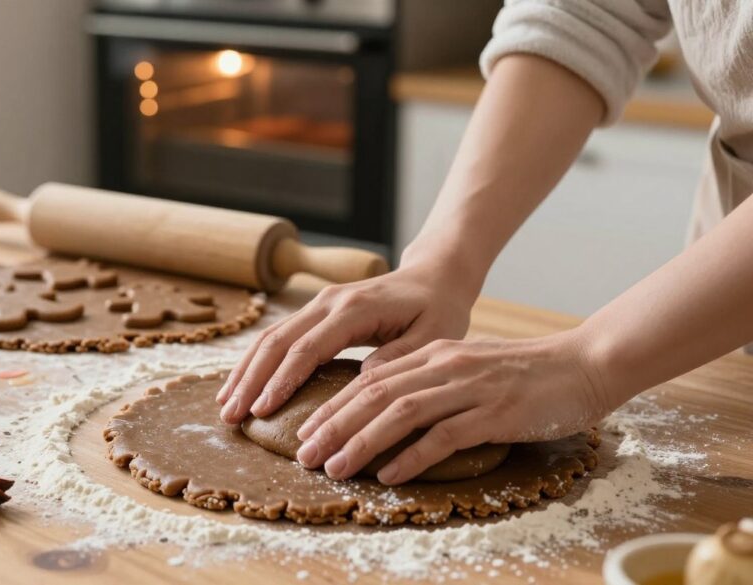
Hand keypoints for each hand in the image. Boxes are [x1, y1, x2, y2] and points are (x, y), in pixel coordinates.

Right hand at [216, 247, 481, 423]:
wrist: (433, 278)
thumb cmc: (437, 311)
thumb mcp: (432, 338)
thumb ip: (398, 360)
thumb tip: (360, 385)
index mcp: (356, 309)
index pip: (308, 348)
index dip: (281, 381)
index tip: (261, 411)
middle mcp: (329, 301)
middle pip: (277, 341)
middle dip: (250, 380)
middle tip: (230, 417)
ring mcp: (318, 303)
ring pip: (270, 336)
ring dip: (245, 372)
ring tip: (225, 407)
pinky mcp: (315, 311)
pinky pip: (278, 336)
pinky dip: (256, 362)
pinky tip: (241, 386)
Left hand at [293, 332, 610, 484]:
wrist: (582, 365)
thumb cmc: (523, 373)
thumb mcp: (466, 368)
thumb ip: (426, 382)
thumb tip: (382, 407)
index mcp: (432, 354)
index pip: (368, 381)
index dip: (332, 407)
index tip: (306, 431)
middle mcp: (444, 366)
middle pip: (374, 395)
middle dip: (333, 426)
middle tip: (305, 454)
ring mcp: (469, 388)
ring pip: (401, 413)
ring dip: (362, 442)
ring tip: (335, 468)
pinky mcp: (494, 413)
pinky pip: (444, 436)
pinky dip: (413, 456)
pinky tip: (389, 474)